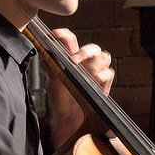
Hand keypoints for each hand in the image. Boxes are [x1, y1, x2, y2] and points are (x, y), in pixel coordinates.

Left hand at [46, 28, 114, 146]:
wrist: (68, 120)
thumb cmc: (61, 101)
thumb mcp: (53, 83)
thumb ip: (52, 68)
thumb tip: (44, 54)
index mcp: (72, 59)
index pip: (71, 40)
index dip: (64, 34)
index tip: (55, 34)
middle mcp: (86, 64)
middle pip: (93, 47)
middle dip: (84, 51)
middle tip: (74, 60)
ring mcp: (97, 73)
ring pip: (104, 57)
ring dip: (93, 63)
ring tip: (84, 72)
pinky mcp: (104, 85)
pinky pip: (109, 73)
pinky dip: (101, 75)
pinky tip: (94, 79)